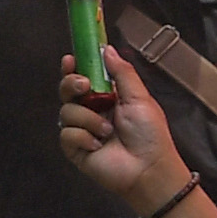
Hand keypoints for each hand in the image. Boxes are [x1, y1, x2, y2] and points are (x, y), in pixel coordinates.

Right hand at [55, 48, 188, 212]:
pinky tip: (98, 145)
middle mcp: (93, 111)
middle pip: (68, 91)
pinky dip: (83, 137)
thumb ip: (122, 73)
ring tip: (108, 131)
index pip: (85, 77)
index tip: (70, 59)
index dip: (75, 67)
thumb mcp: (139, 98)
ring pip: (67, 111)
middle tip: (84, 86)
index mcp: (109, 97)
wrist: (147, 168)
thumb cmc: (149, 133)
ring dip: (89, 119)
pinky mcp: (74, 147)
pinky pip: (67, 133)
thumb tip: (107, 49)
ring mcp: (82, 129)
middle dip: (72, 84)